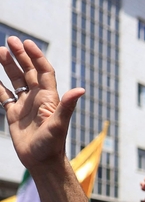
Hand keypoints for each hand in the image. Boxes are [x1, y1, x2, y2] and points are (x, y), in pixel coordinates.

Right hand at [0, 37, 83, 171]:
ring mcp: (26, 104)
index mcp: (49, 98)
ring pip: (16, 80)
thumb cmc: (52, 144)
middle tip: (10, 40)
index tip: (27, 43)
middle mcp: (38, 98)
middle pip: (29, 71)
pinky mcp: (14, 113)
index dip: (37, 57)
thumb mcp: (59, 124)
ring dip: (9, 66)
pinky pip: (4, 95)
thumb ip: (67, 106)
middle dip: (21, 55)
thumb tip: (81, 89)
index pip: (43, 71)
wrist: (42, 161)